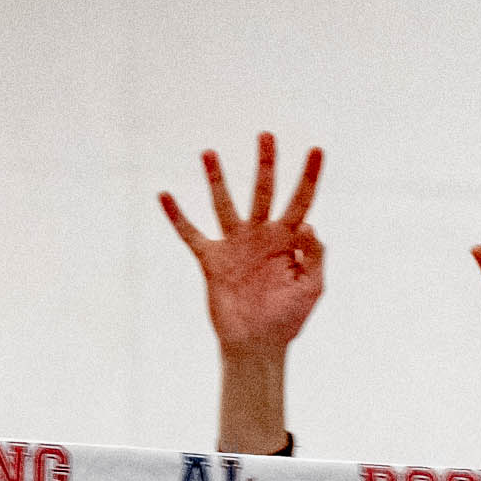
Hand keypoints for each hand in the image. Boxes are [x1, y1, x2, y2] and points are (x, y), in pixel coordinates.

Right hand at [160, 132, 324, 358]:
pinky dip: (177, 217)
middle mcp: (260, 235)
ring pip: (225, 204)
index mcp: (287, 239)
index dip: (309, 176)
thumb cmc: (287, 319)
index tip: (317, 150)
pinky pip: (191, 235)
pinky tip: (164, 196)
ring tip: (209, 152)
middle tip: (266, 134)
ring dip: (217, 179)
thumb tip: (306, 224)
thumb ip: (316, 255)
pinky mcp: (212, 261)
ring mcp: (235, 246)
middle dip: (266, 163)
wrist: (257, 345)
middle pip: (264, 190)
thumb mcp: (313, 287)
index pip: (302, 200)